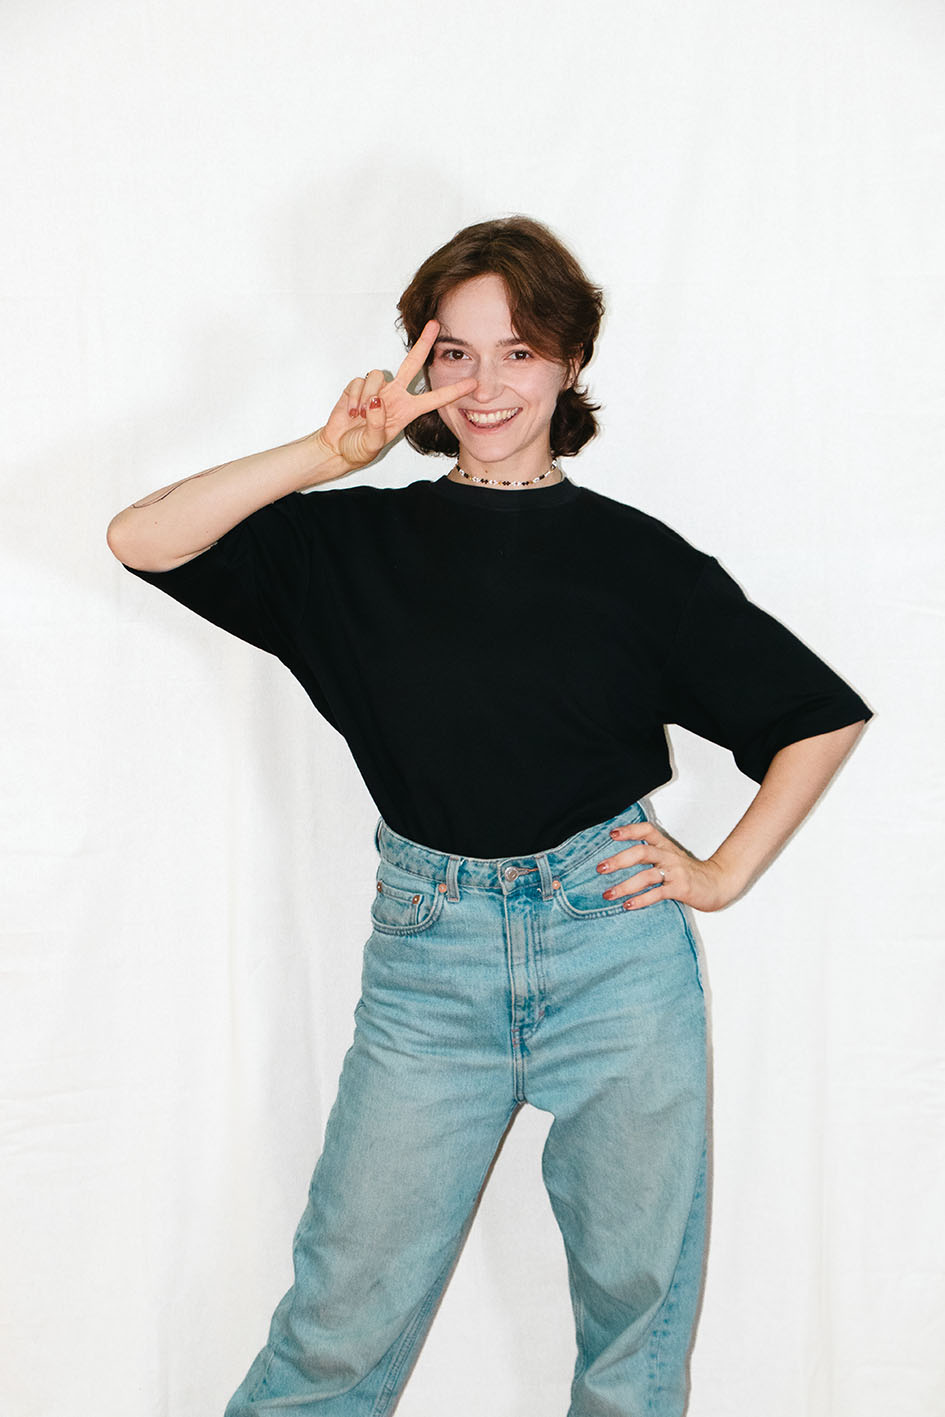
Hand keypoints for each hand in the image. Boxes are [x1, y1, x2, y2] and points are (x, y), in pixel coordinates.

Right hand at [311, 319, 476, 477]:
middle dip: (423, 343)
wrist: (337, 447)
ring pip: (377, 376)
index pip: (434, 399)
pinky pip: (358, 382)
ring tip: (360, 415)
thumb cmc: (359, 448)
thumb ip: (376, 425)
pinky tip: (351, 411)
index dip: (453, 391)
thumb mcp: (372, 445)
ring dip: (367, 396)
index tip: (472, 384)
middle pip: (412, 363)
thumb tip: (377, 401)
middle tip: (435, 325)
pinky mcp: (358, 386)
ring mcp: (377, 389)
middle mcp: (395, 395)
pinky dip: (353, 397)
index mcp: (407, 411)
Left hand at [595, 819, 742, 912]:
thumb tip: (620, 859)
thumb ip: (651, 856)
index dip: (629, 830)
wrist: (719, 883)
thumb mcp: (671, 858)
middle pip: (642, 852)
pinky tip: (628, 905)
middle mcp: (669, 856)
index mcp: (666, 846)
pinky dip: (640, 899)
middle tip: (600, 868)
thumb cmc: (690, 873)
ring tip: (608, 894)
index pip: (647, 830)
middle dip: (619, 860)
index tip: (611, 834)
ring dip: (624, 885)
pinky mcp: (680, 888)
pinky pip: (657, 893)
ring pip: (646, 875)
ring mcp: (675, 872)